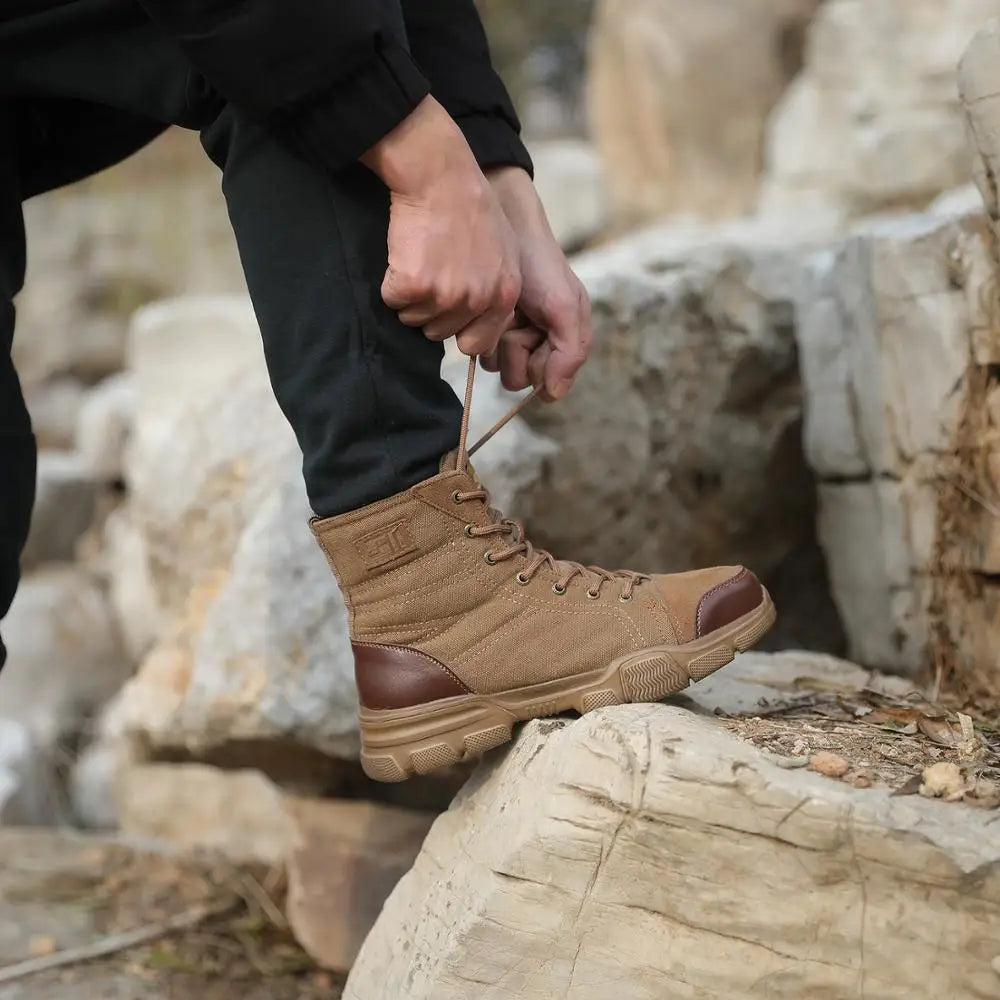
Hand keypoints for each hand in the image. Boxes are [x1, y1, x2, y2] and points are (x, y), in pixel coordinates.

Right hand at [361, 97, 521, 357]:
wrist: (440, 175)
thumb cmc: (470, 206)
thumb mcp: (504, 252)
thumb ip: (496, 292)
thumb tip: (481, 328)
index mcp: (504, 296)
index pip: (476, 343)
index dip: (457, 329)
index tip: (448, 310)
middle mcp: (478, 300)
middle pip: (440, 333)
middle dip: (430, 309)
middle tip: (431, 270)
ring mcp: (445, 294)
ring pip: (414, 319)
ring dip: (410, 296)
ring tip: (420, 258)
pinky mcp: (413, 285)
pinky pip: (392, 301)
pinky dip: (391, 282)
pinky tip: (404, 254)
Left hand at [482, 166, 592, 399]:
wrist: (502, 225)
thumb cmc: (539, 265)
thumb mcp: (564, 305)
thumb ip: (570, 351)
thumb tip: (555, 396)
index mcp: (562, 342)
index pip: (547, 381)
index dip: (539, 364)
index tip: (535, 336)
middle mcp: (535, 344)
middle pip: (518, 378)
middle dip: (515, 351)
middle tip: (517, 319)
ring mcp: (507, 337)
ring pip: (495, 366)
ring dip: (495, 342)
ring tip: (501, 308)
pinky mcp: (481, 328)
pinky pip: (476, 350)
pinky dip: (478, 332)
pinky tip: (483, 308)